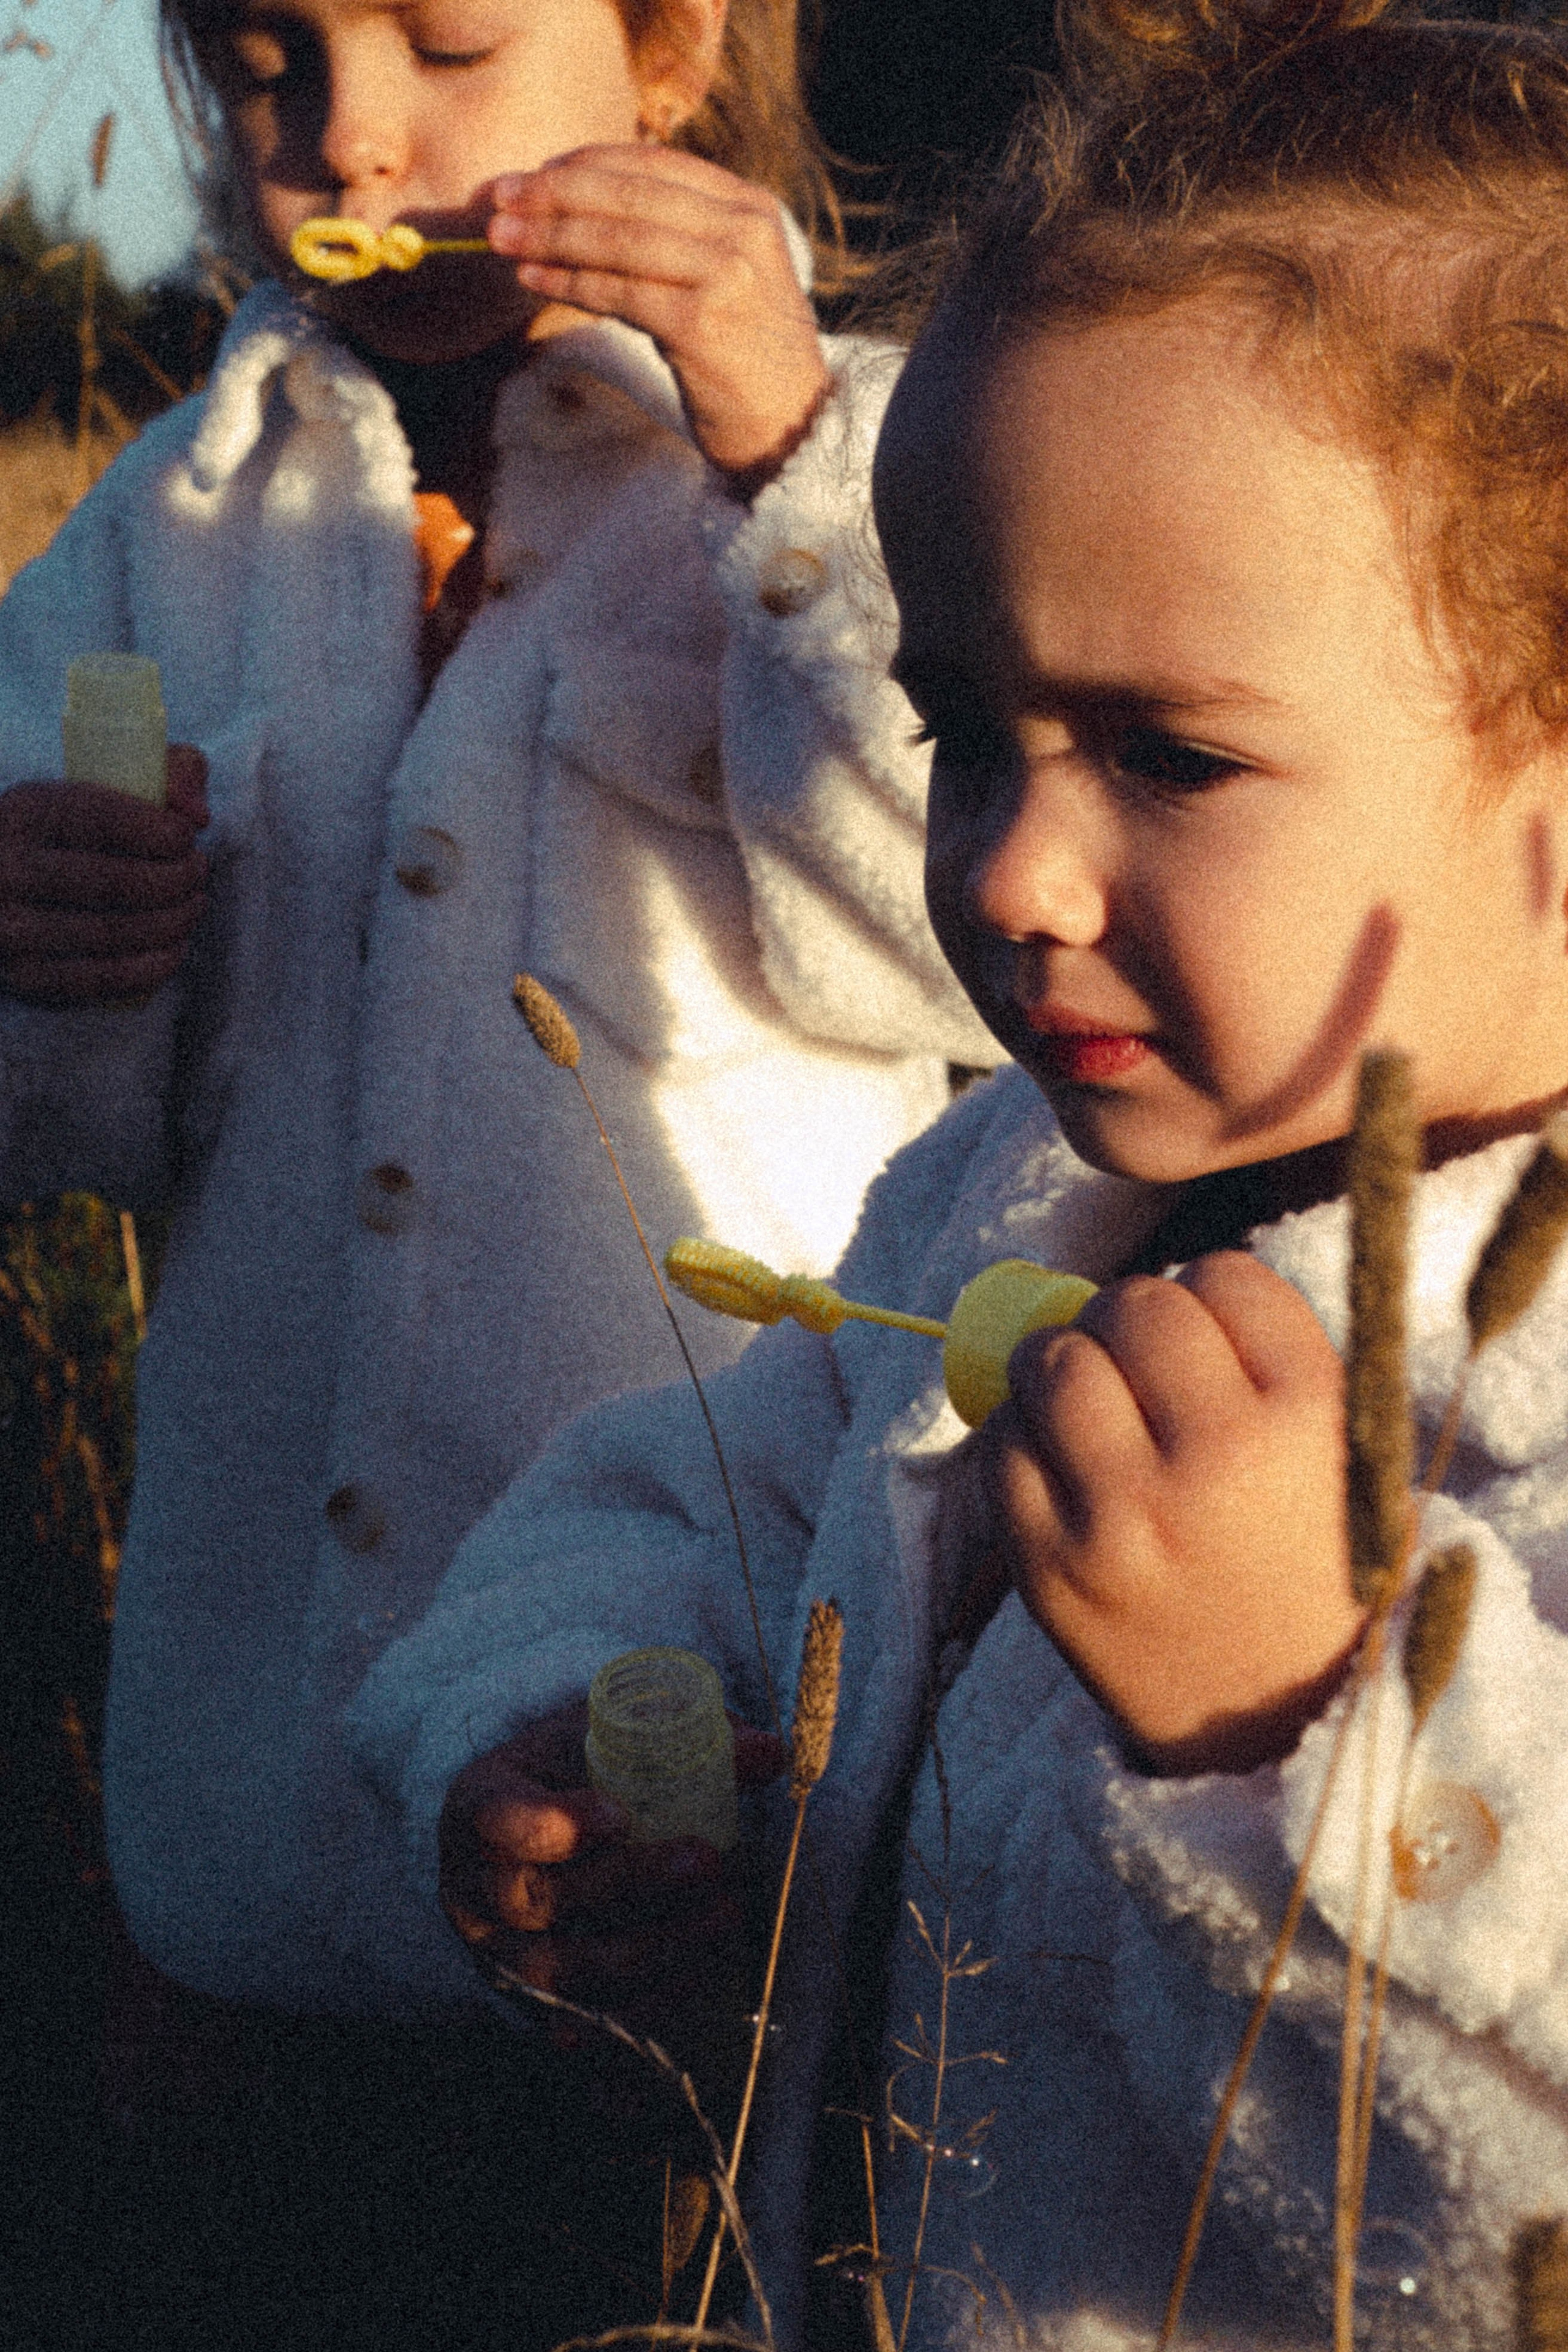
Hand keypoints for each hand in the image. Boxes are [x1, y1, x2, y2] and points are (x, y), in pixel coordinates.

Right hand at [0, 747, 208, 1004]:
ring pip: (113, 933)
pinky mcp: (24, 977)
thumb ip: (164, 772)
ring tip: (193, 906)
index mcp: (23, 811)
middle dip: (177, 880)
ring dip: (174, 922)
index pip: (101, 819)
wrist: (3, 883)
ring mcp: (10, 928)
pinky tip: (175, 947)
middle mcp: (6, 868)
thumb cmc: (72, 832)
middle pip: (115, 882)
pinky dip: (152, 967)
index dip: (162, 831)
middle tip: (197, 872)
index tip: (186, 837)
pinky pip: (101, 980)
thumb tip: (198, 815)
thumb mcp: (102, 784)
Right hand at [439, 1698, 785, 2036]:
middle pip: (536, 1901)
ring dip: (653, 1948)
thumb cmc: (569, 1776)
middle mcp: (473, 1888)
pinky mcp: (532, 2004)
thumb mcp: (606, 1737)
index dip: (553, 1825)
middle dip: (629, 1884)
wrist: (530, 1831)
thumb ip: (679, 1737)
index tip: (618, 1815)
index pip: (497, 1819)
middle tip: (708, 1861)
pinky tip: (702, 1963)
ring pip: (562, 1973)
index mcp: (478, 1805)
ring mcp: (498, 1954)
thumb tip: (769, 1753)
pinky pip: (586, 2020)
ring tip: (723, 1913)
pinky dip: (648, 2000)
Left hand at [488, 146, 830, 480]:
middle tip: (498, 197)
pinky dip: (569, 282)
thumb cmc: (744, 356)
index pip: (653, 164)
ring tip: (500, 238)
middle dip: (554, 192)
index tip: (532, 174)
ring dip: (550, 236)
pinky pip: (618, 292)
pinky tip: (532, 278)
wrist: (793, 427)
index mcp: (748, 206)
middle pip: (629, 194)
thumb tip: (577, 205)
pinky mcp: (702, 323)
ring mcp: (727, 274)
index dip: (584, 163)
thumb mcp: (721, 275)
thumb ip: (674, 235)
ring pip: (618, 240)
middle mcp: (743, 230)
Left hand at [984, 1252, 1364, 1774]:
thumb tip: (1157, 1283)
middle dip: (1129, 1319)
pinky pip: (1003, 1445)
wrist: (1285, 1727)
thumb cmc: (1312, 1569)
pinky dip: (1023, 1437)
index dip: (1210, 1295)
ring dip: (1064, 1362)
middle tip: (1140, 1362)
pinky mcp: (1049, 1565)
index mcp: (1307, 1418)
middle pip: (1132, 1302)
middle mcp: (1215, 1457)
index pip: (1225, 1276)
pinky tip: (1063, 1465)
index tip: (1213, 1334)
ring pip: (1052, 1358)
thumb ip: (1268, 1363)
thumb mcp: (1345, 1457)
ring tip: (1092, 1401)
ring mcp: (1124, 1513)